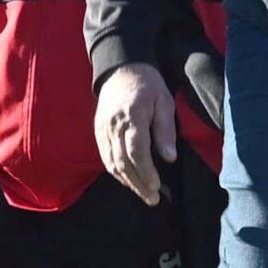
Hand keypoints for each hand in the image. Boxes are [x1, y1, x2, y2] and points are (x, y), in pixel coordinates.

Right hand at [95, 63, 178, 206]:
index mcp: (132, 116)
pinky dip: (116, 173)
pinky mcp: (98, 132)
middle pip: (123, 161)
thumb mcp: (164, 101)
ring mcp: (103, 129)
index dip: (146, 171)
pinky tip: (129, 182)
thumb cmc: (148, 85)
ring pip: (112, 162)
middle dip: (138, 183)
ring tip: (144, 195)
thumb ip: (165, 129)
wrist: (120, 69)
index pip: (136, 150)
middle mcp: (113, 125)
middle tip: (153, 198)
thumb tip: (169, 157)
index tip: (157, 186)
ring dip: (127, 182)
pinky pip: (105, 157)